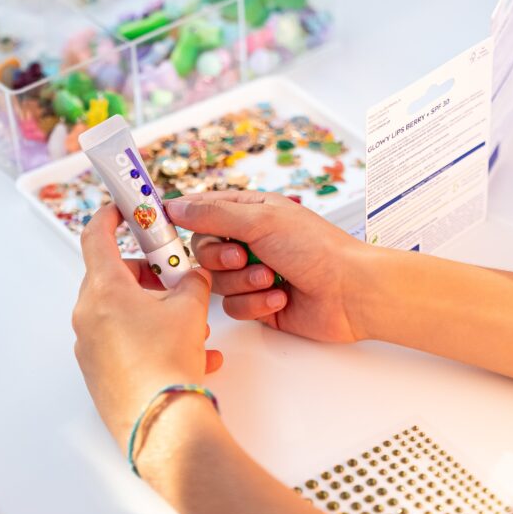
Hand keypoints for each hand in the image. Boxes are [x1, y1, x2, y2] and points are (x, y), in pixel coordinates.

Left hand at [72, 205, 221, 455]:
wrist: (162, 424)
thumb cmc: (168, 362)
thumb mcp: (191, 309)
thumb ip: (193, 282)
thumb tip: (193, 277)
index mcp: (103, 290)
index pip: (96, 236)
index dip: (110, 216)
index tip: (123, 208)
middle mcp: (88, 316)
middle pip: (113, 277)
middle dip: (148, 273)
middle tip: (175, 276)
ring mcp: (90, 347)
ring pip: (122, 312)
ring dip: (154, 308)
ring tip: (192, 323)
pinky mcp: (99, 373)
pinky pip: (125, 343)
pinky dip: (153, 339)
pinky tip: (193, 354)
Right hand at [166, 191, 367, 342]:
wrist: (350, 293)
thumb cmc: (316, 248)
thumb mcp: (261, 220)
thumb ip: (213, 214)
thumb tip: (175, 206)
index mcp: (251, 211)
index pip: (203, 210)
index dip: (182, 218)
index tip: (162, 225)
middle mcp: (249, 240)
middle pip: (203, 251)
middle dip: (221, 258)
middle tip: (243, 256)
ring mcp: (253, 273)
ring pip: (217, 283)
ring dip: (244, 283)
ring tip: (273, 279)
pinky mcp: (259, 304)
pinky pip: (234, 307)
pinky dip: (256, 303)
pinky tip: (281, 298)